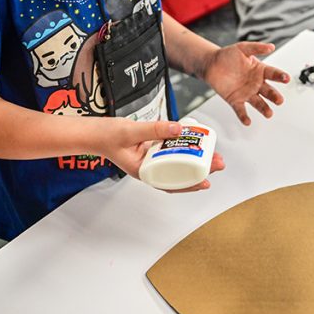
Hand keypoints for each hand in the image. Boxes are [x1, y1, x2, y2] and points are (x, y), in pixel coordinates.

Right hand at [99, 118, 224, 191]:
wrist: (94, 132)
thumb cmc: (106, 136)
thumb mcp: (131, 131)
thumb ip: (154, 129)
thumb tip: (179, 130)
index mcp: (144, 172)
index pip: (171, 183)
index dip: (191, 184)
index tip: (207, 181)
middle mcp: (150, 168)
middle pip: (179, 173)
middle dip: (201, 170)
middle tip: (219, 162)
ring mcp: (151, 158)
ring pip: (178, 162)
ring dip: (196, 159)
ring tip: (214, 154)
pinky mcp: (152, 148)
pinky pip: (172, 151)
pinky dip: (184, 148)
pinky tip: (195, 143)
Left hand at [203, 42, 287, 124]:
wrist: (211, 64)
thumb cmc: (227, 55)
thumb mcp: (243, 48)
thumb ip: (257, 48)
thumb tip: (271, 46)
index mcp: (260, 71)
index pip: (273, 74)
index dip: (280, 76)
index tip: (286, 78)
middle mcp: (256, 84)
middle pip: (268, 91)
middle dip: (274, 96)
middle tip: (279, 100)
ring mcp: (247, 93)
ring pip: (258, 103)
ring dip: (264, 109)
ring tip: (269, 113)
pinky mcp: (236, 100)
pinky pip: (241, 110)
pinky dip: (244, 116)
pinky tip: (247, 121)